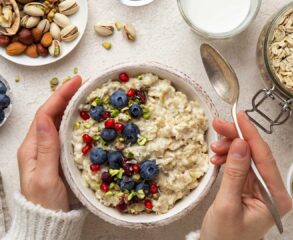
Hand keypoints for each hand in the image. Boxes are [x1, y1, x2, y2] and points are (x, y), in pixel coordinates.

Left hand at [17, 76, 81, 211]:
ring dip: (69, 106)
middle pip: (50, 114)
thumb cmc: (46, 203)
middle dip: (65, 96)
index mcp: (32, 148)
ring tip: (84, 94)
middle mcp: (38, 146)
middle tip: (83, 83)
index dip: (60, 96)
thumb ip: (46, 149)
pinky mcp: (58, 156)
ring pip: (58, 121)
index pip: (45, 115)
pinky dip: (73, 120)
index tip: (76, 82)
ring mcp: (48, 150)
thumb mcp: (46, 177)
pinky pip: (64, 132)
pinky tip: (83, 116)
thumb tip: (46, 120)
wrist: (48, 221)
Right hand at [201, 112, 291, 239]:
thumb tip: (240, 144)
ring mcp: (260, 188)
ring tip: (214, 147)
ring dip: (229, 148)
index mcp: (275, 197)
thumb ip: (235, 174)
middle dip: (236, 138)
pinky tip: (217, 158)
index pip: (264, 158)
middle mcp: (271, 190)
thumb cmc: (224, 237)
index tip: (239, 117)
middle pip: (255, 154)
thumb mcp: (227, 205)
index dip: (251, 135)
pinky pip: (239, 165)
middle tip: (218, 125)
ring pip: (246, 157)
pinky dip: (227, 158)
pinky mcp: (248, 187)